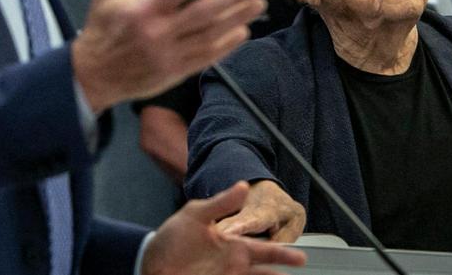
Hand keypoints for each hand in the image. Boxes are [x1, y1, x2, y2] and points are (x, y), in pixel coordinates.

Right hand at [73, 0, 266, 112]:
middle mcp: (158, 32)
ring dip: (238, 19)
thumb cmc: (102, 26)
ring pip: (211, 35)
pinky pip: (207, 57)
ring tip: (258, 4)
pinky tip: (243, 31)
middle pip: (204, 12)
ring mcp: (169, 55)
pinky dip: (227, 45)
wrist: (93, 76)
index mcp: (143, 9)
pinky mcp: (175, 72)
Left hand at [142, 181, 306, 274]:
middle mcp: (233, 264)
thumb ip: (221, 203)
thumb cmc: (173, 238)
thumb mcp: (195, 215)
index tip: (300, 256)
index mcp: (233, 245)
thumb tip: (243, 186)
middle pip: (264, 271)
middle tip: (301, 267)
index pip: (264, 249)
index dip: (283, 253)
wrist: (150, 262)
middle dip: (281, 273)